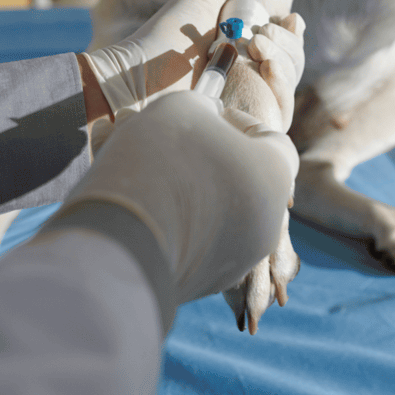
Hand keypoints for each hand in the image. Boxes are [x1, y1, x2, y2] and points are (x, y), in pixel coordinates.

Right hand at [45, 92, 299, 305]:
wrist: (120, 243)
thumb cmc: (162, 159)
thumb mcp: (183, 107)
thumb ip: (202, 108)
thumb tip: (204, 118)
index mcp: (275, 179)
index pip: (271, 141)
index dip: (239, 121)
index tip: (208, 113)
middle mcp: (263, 225)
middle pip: (234, 176)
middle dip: (198, 151)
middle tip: (162, 134)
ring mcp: (230, 262)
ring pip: (205, 209)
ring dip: (172, 181)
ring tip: (128, 156)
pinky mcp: (193, 287)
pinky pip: (182, 239)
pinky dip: (160, 216)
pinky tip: (122, 194)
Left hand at [82, 0, 302, 121]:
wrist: (131, 86)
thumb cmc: (161, 40)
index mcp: (240, 53)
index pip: (284, 46)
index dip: (292, 34)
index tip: (292, 19)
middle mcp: (245, 81)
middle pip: (292, 66)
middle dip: (288, 47)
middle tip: (264, 36)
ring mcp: (245, 108)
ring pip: (288, 90)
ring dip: (286, 65)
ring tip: (261, 51)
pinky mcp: (242, 130)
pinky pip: (279, 117)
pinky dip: (281, 91)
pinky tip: (267, 71)